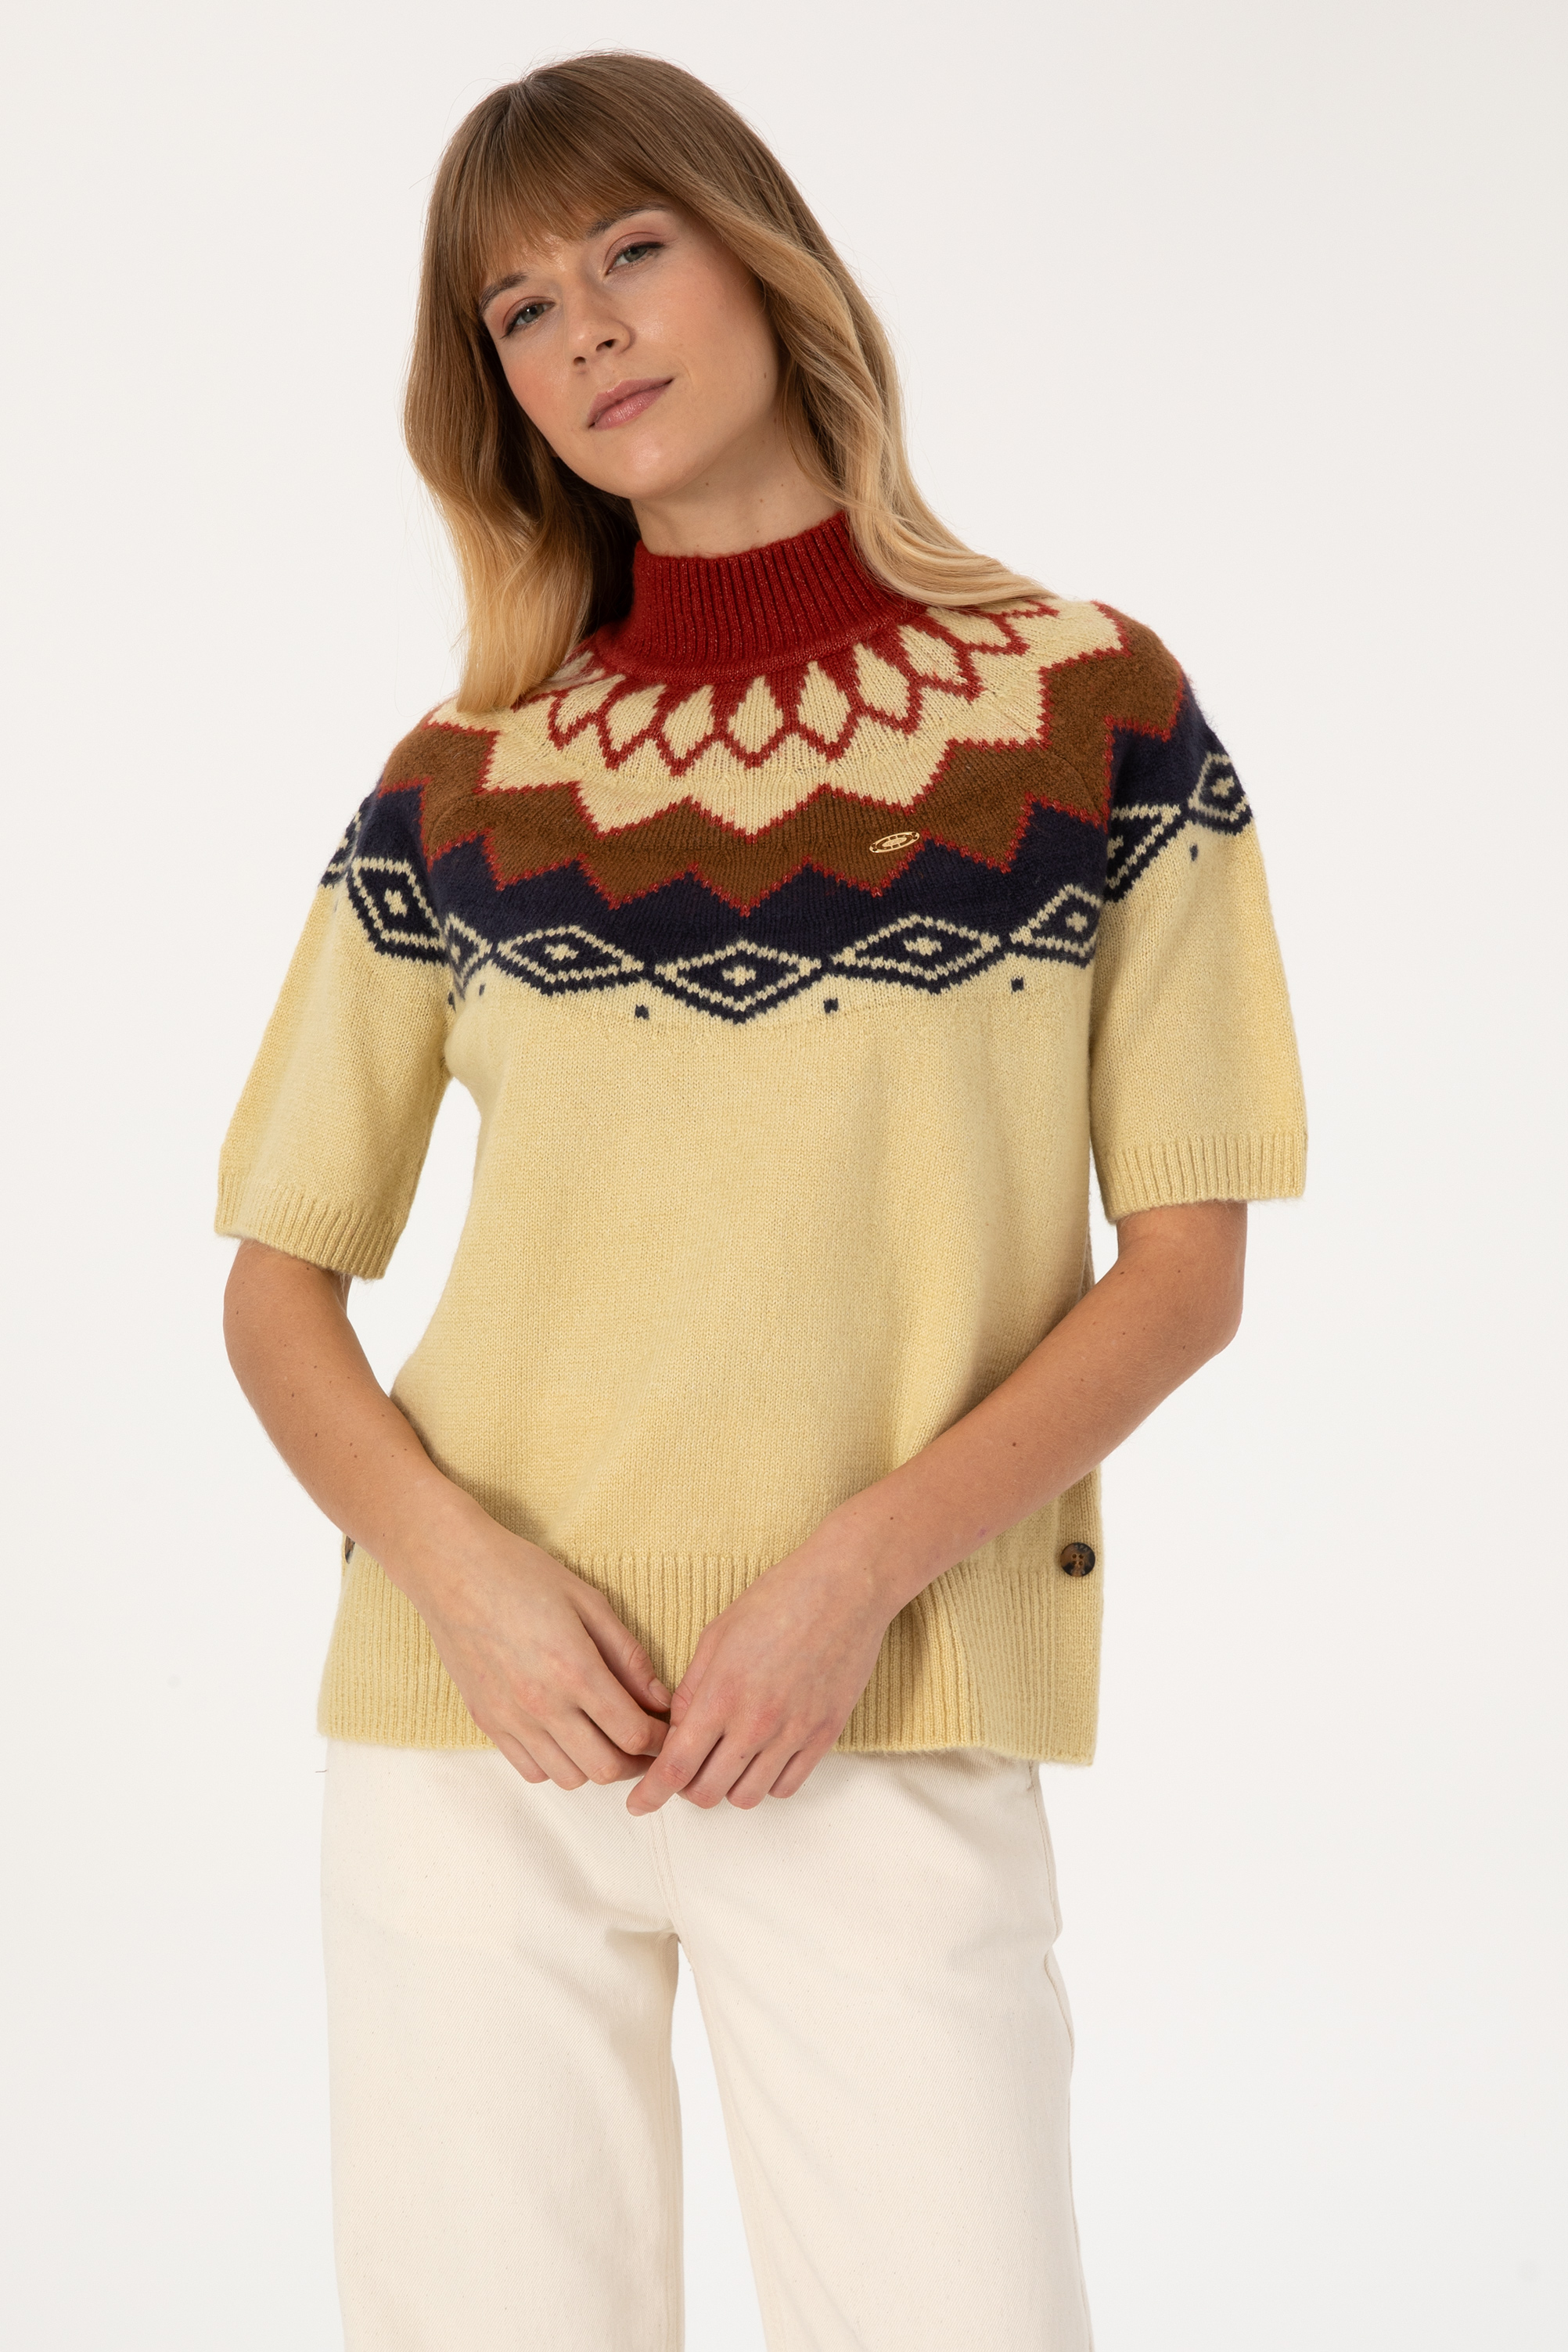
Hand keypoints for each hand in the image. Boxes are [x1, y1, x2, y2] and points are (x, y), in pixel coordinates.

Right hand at [404, 1519, 671, 1789]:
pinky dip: (557, 1763)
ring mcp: (511, 1719)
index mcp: (575, 1669)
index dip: (660, 1738)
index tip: (667, 1727)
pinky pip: (531, 1770)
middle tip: (644, 1739)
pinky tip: (566, 1736)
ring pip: (569, 1777)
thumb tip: (660, 1698)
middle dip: (636, 1760)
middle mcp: (542, 1704)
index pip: (633, 1733)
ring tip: (605, 1737)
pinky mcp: (486, 1723)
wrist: (452, 1570)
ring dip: (596, 1764)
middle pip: (606, 1768)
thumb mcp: (588, 1601)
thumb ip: (628, 1655)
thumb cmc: (522, 1575)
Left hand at [625, 1514, 897, 1814]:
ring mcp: (793, 1733)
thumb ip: (692, 1689)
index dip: (650, 1794)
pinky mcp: (825, 1736)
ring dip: (728, 1786)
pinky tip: (762, 1757)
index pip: (675, 1767)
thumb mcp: (717, 1634)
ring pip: (747, 1797)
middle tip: (688, 1768)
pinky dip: (767, 1781)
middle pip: (707, 1792)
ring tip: (728, 1760)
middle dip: (687, 1788)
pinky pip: (787, 1786)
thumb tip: (677, 1730)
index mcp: (721, 1694)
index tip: (637, 1805)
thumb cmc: (778, 1599)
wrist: (845, 1588)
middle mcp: (755, 1723)